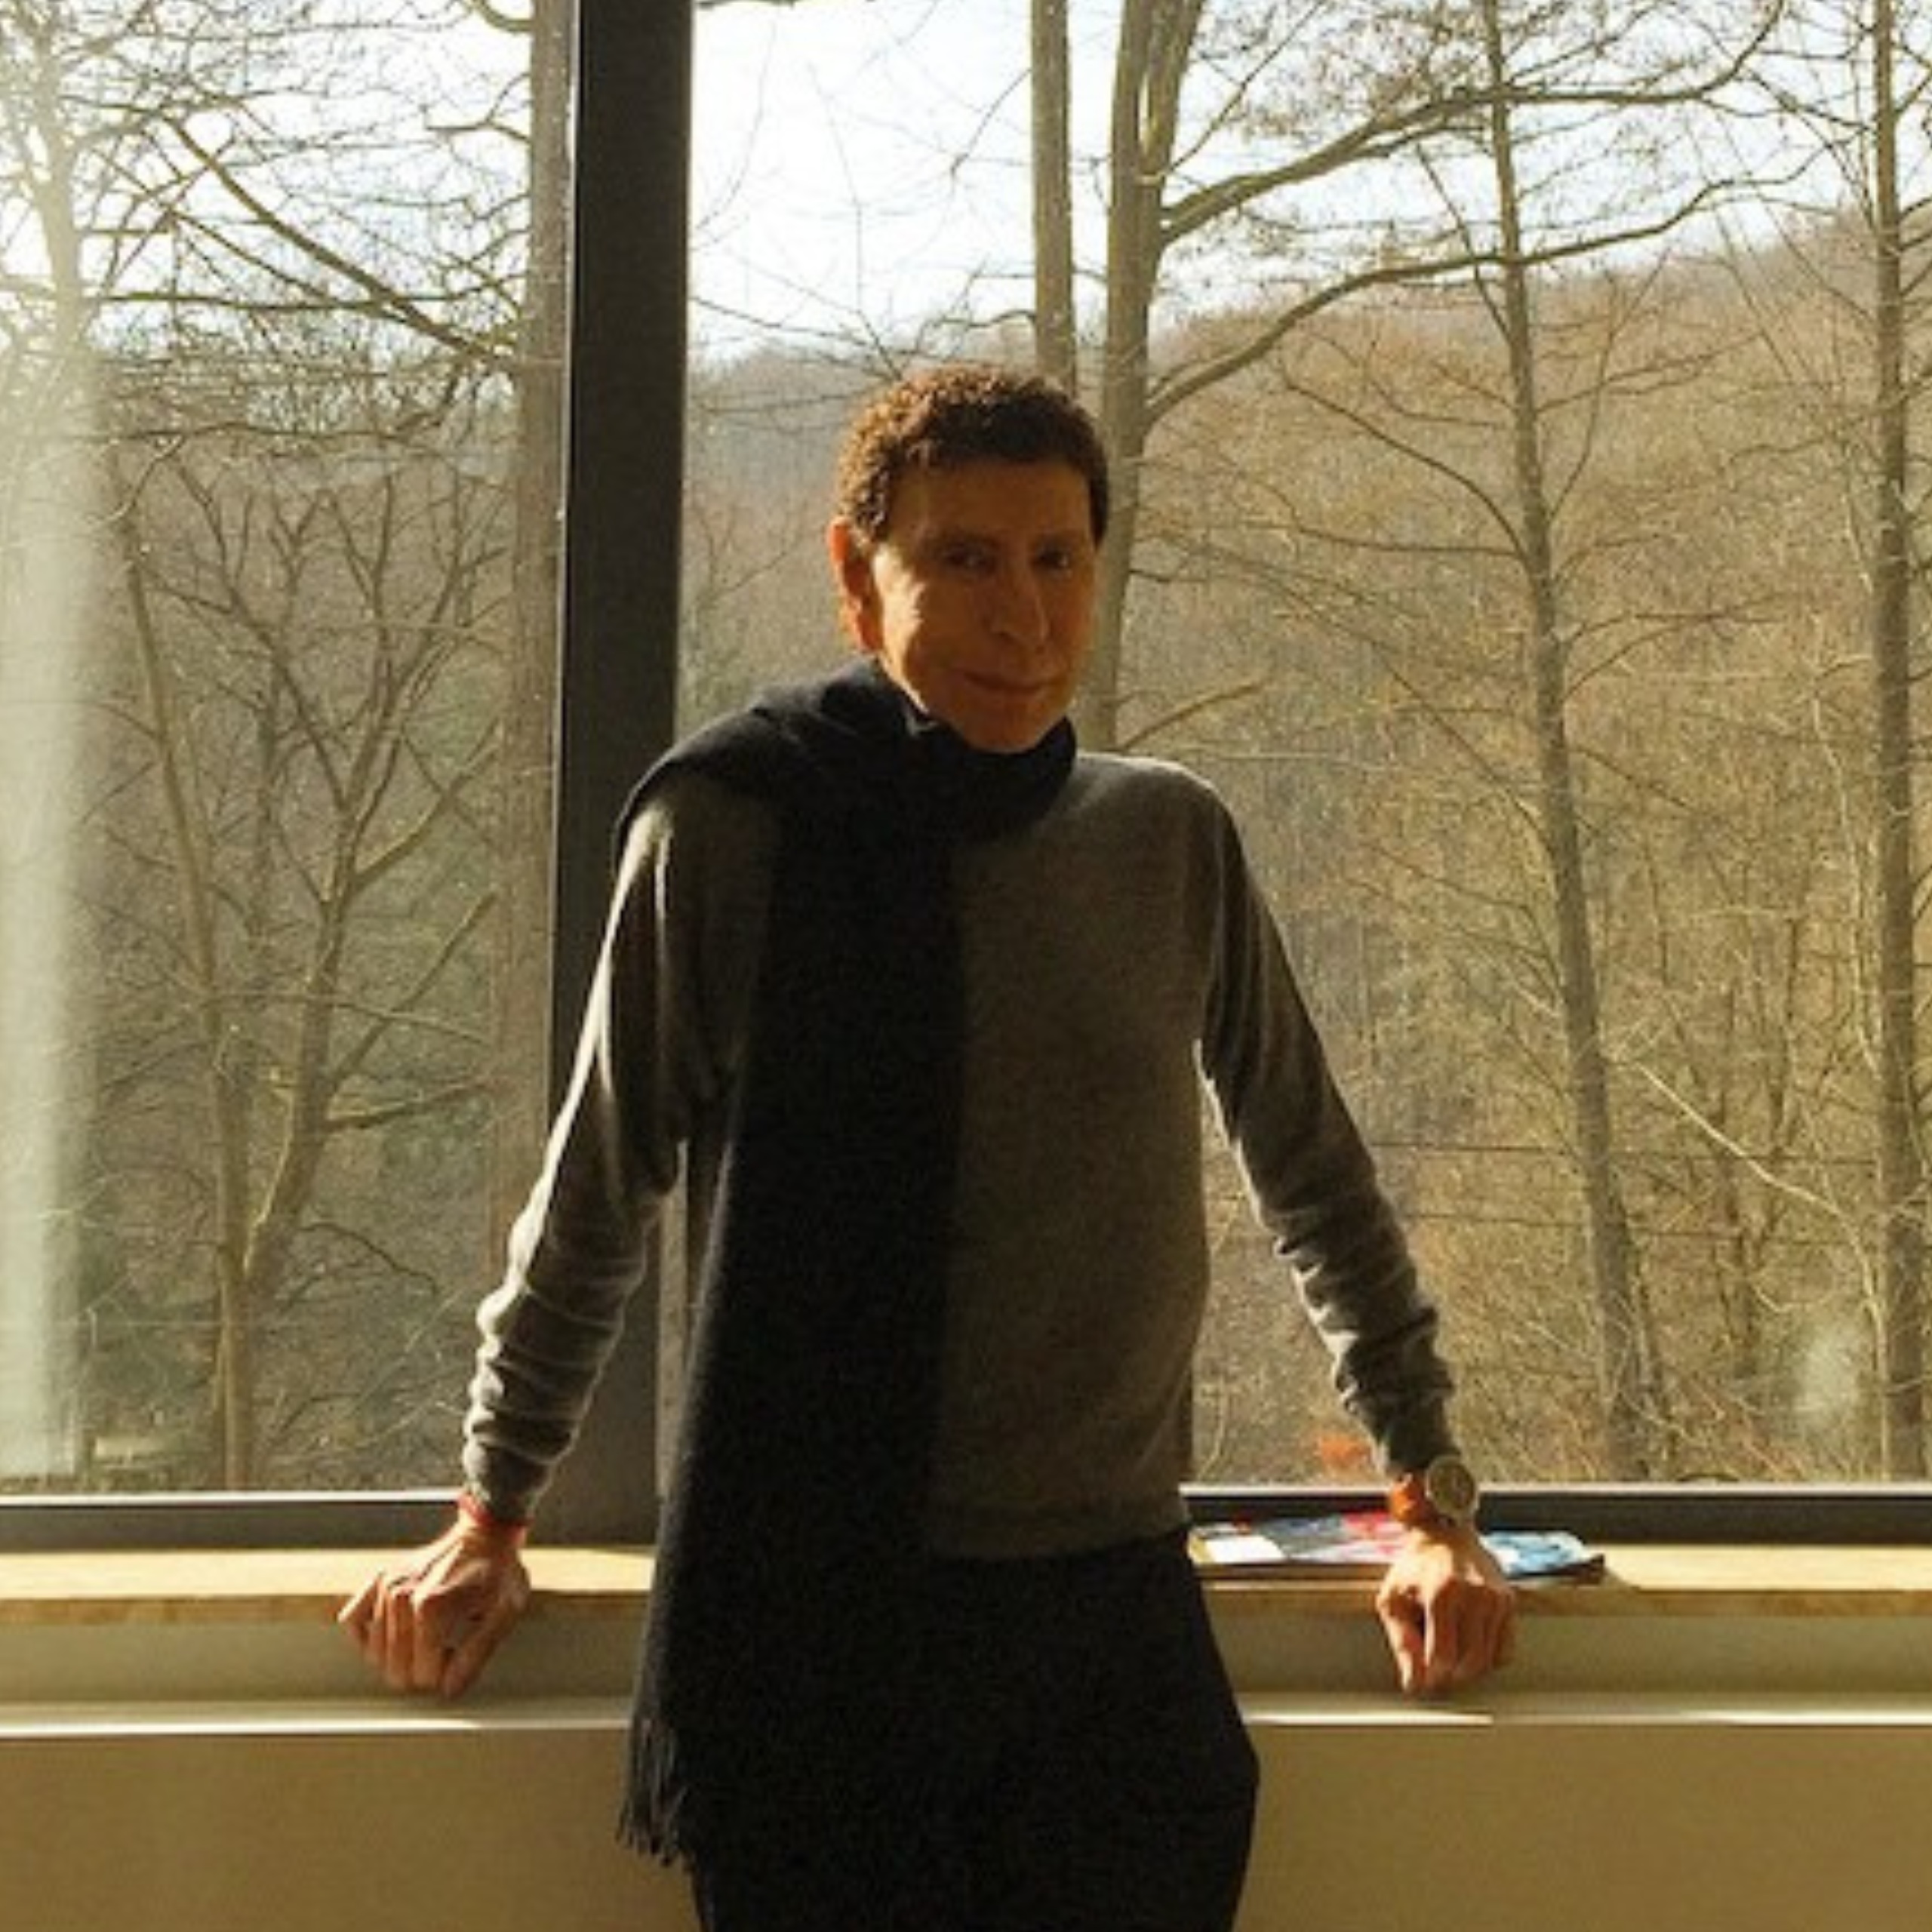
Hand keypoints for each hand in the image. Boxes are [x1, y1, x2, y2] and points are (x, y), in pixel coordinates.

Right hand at [338, 1516, 530, 1698]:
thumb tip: (449, 1690)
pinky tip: (393, 1634)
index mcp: (432, 1607)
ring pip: (374, 1655)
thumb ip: (476, 1655)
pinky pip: (352, 1621)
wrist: (486, 1533)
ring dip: (399, 1656)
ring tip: (427, 1639)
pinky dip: (367, 1635)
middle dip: (421, 1670)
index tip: (458, 1657)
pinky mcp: (378, 1580)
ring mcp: (386, 1587)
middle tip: (444, 1651)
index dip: (444, 1675)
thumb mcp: (503, 1613)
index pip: (423, 1675)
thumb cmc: (498, 1572)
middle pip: (395, 1671)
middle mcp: (401, 1597)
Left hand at [1375, 1522, 1515, 1695]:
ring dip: (1469, 1670)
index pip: (1443, 1657)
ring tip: (1450, 1656)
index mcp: (1442, 1594)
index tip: (1422, 1678)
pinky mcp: (1508, 1602)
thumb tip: (1414, 1684)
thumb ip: (1402, 1643)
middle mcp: (1475, 1596)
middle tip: (1435, 1671)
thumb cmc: (1414, 1568)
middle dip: (1451, 1676)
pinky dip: (1488, 1659)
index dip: (1431, 1676)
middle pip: (1470, 1663)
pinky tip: (1469, 1646)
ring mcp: (1496, 1599)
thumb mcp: (1393, 1600)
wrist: (1444, 1533)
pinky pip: (1505, 1650)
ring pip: (1489, 1660)